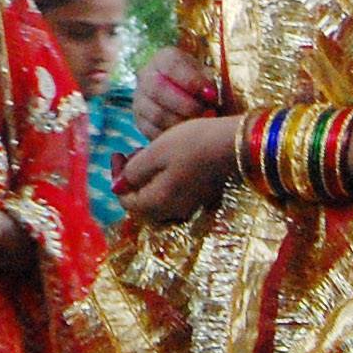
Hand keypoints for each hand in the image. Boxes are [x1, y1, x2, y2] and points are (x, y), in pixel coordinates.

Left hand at [116, 114, 240, 222]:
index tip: (116, 153)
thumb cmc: (193, 143)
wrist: (236, 143)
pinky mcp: (201, 195)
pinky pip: (172, 194)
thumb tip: (118, 185)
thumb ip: (133, 171)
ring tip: (146, 153)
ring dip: (146, 179)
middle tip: (129, 154)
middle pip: (141, 203)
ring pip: (157, 199)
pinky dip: (162, 180)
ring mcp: (190, 204)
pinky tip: (166, 160)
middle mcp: (174, 210)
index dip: (116, 179)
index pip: (126, 201)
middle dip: (130, 180)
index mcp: (159, 202)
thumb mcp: (156, 152)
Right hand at [134, 48, 221, 134]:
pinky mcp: (139, 121)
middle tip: (206, 114)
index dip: (191, 80)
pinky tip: (187, 136)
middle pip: (158, 89)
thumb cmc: (199, 84)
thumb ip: (208, 82)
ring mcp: (139, 99)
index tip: (211, 95)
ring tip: (199, 127)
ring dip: (180, 123)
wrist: (184, 96)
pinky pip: (152, 131)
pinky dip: (172, 136)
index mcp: (163, 59)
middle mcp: (145, 75)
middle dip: (185, 105)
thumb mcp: (206, 76)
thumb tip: (209, 95)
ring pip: (155, 113)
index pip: (172, 65)